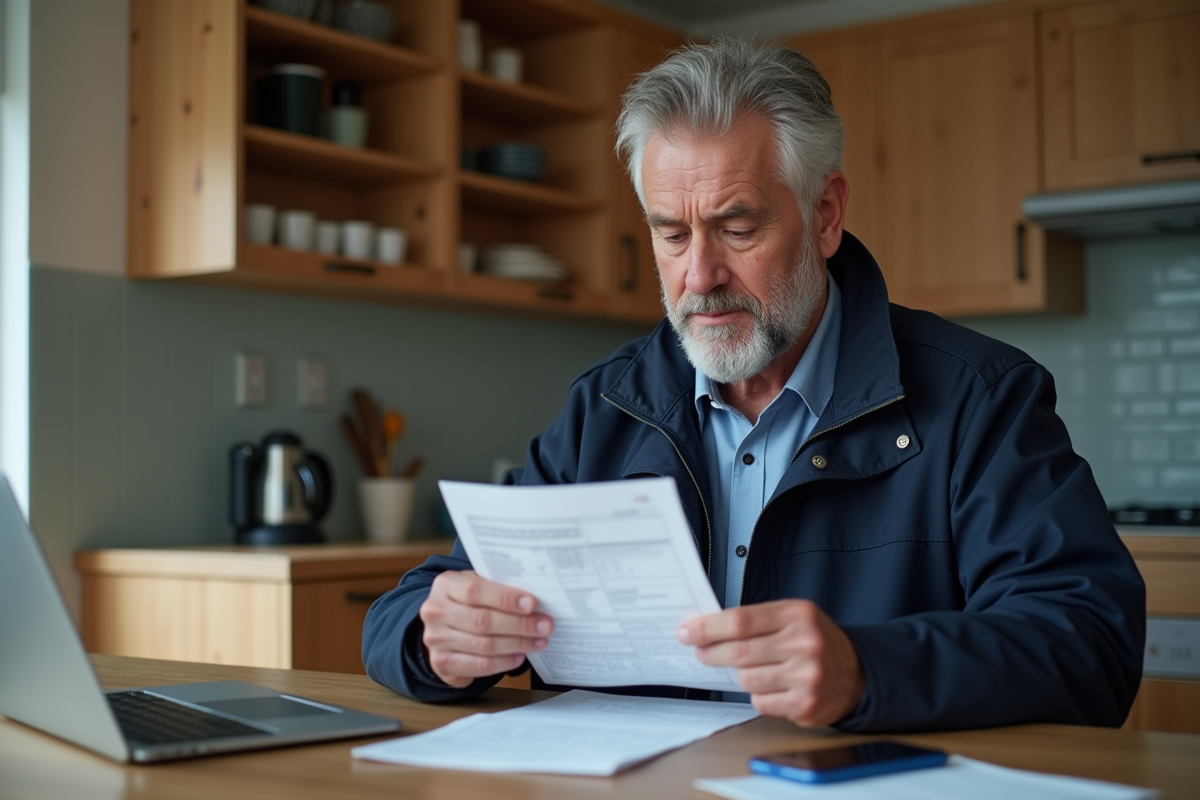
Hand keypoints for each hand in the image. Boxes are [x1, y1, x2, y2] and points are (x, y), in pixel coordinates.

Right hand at [418, 570, 552, 688]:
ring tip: (537, 642)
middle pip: (482, 621)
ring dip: (516, 645)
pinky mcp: (442, 663)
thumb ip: (499, 588)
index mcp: (445, 584)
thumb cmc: (468, 601)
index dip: (505, 598)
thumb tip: (534, 600)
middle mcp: (435, 611)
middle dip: (519, 625)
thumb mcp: (477, 585)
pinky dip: (503, 663)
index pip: (475, 591)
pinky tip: (519, 656)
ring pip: (484, 646)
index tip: (532, 604)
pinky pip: (479, 666)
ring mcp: (436, 639)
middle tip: (544, 626)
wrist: (442, 624)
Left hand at [677, 599, 864, 726]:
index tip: (688, 631)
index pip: (740, 620)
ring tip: (755, 669)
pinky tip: (774, 686)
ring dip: (742, 676)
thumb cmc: (816, 641)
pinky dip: (760, 695)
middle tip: (701, 652)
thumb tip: (707, 629)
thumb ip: (756, 621)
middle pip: (739, 651)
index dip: (708, 628)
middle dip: (711, 652)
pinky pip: (761, 702)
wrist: (858, 673)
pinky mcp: (805, 704)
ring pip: (747, 679)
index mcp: (797, 614)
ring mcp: (807, 676)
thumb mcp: (793, 618)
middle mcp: (804, 643)